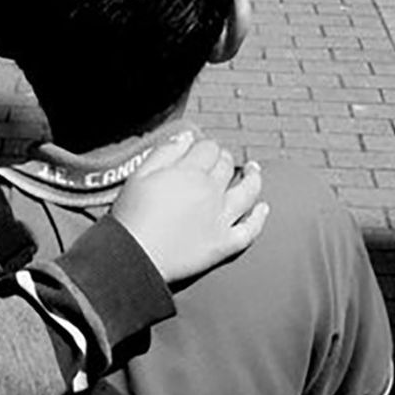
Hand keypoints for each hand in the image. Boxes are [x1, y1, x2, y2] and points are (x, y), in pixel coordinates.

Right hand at [111, 132, 268, 284]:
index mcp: (190, 172)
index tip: (200, 149)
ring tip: (254, 170)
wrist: (133, 257)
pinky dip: (259, 218)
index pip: (208, 148)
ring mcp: (221, 219)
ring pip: (248, 191)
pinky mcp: (224, 244)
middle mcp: (211, 192)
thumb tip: (186, 137)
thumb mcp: (139, 175)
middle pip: (226, 165)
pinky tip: (263, 209)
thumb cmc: (132, 216)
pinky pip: (250, 229)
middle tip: (218, 160)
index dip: (205, 146)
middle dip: (223, 158)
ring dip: (254, 177)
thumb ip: (164, 152)